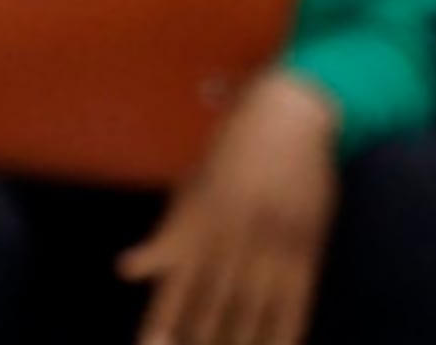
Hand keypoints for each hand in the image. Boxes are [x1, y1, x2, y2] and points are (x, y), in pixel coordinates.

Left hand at [119, 70, 341, 344]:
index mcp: (201, 224)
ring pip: (253, 311)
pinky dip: (286, 331)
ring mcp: (272, 245)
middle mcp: (233, 239)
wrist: (291, 114)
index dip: (164, 325)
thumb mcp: (194, 186)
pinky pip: (296, 299)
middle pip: (213, 308)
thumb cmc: (234, 149)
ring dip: (242, 344)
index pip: (176, 289)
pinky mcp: (306, 246)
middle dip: (202, 342)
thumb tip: (129, 269)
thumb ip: (167, 236)